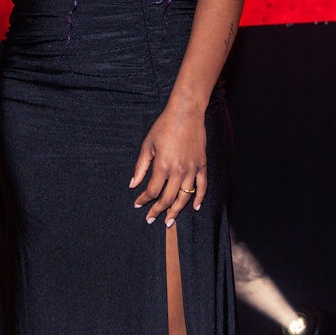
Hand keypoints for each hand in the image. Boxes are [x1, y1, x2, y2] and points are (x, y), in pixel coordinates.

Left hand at [130, 104, 206, 226]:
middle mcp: (178, 171)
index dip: (144, 200)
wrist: (186, 113)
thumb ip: (141, 167)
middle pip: (167, 198)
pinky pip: (202, 186)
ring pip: (184, 197)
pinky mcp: (202, 165)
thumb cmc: (164, 127)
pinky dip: (199, 198)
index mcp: (163, 166)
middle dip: (158, 211)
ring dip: (176, 211)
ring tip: (169, 221)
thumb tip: (133, 184)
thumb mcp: (147, 145)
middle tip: (151, 219)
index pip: (152, 191)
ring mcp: (192, 169)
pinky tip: (194, 207)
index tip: (138, 204)